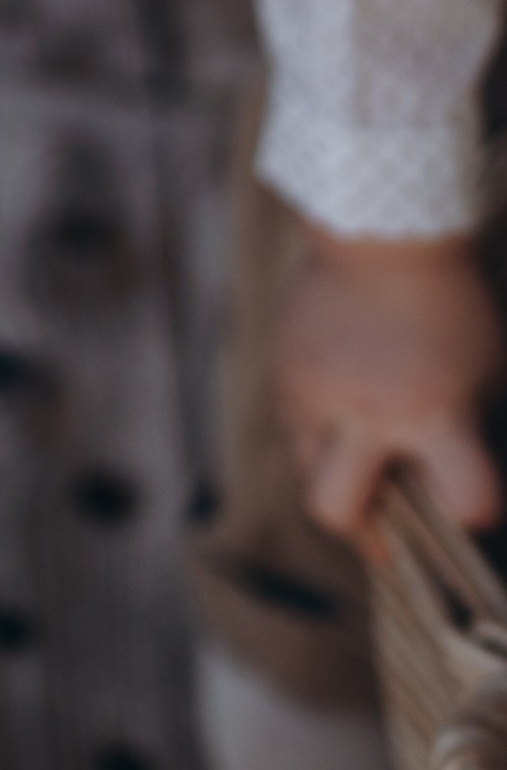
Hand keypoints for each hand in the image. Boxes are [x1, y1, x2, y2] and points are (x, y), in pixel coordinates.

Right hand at [275, 224, 504, 540]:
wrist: (381, 236)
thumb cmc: (449, 307)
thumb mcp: (487, 372)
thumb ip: (474, 436)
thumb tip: (459, 499)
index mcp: (434, 411)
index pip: (466, 501)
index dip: (476, 510)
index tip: (472, 501)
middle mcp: (367, 410)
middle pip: (337, 513)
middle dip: (364, 533)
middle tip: (389, 530)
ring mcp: (315, 393)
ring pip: (309, 477)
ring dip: (341, 480)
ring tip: (368, 457)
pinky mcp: (283, 376)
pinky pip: (297, 433)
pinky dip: (324, 434)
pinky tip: (348, 403)